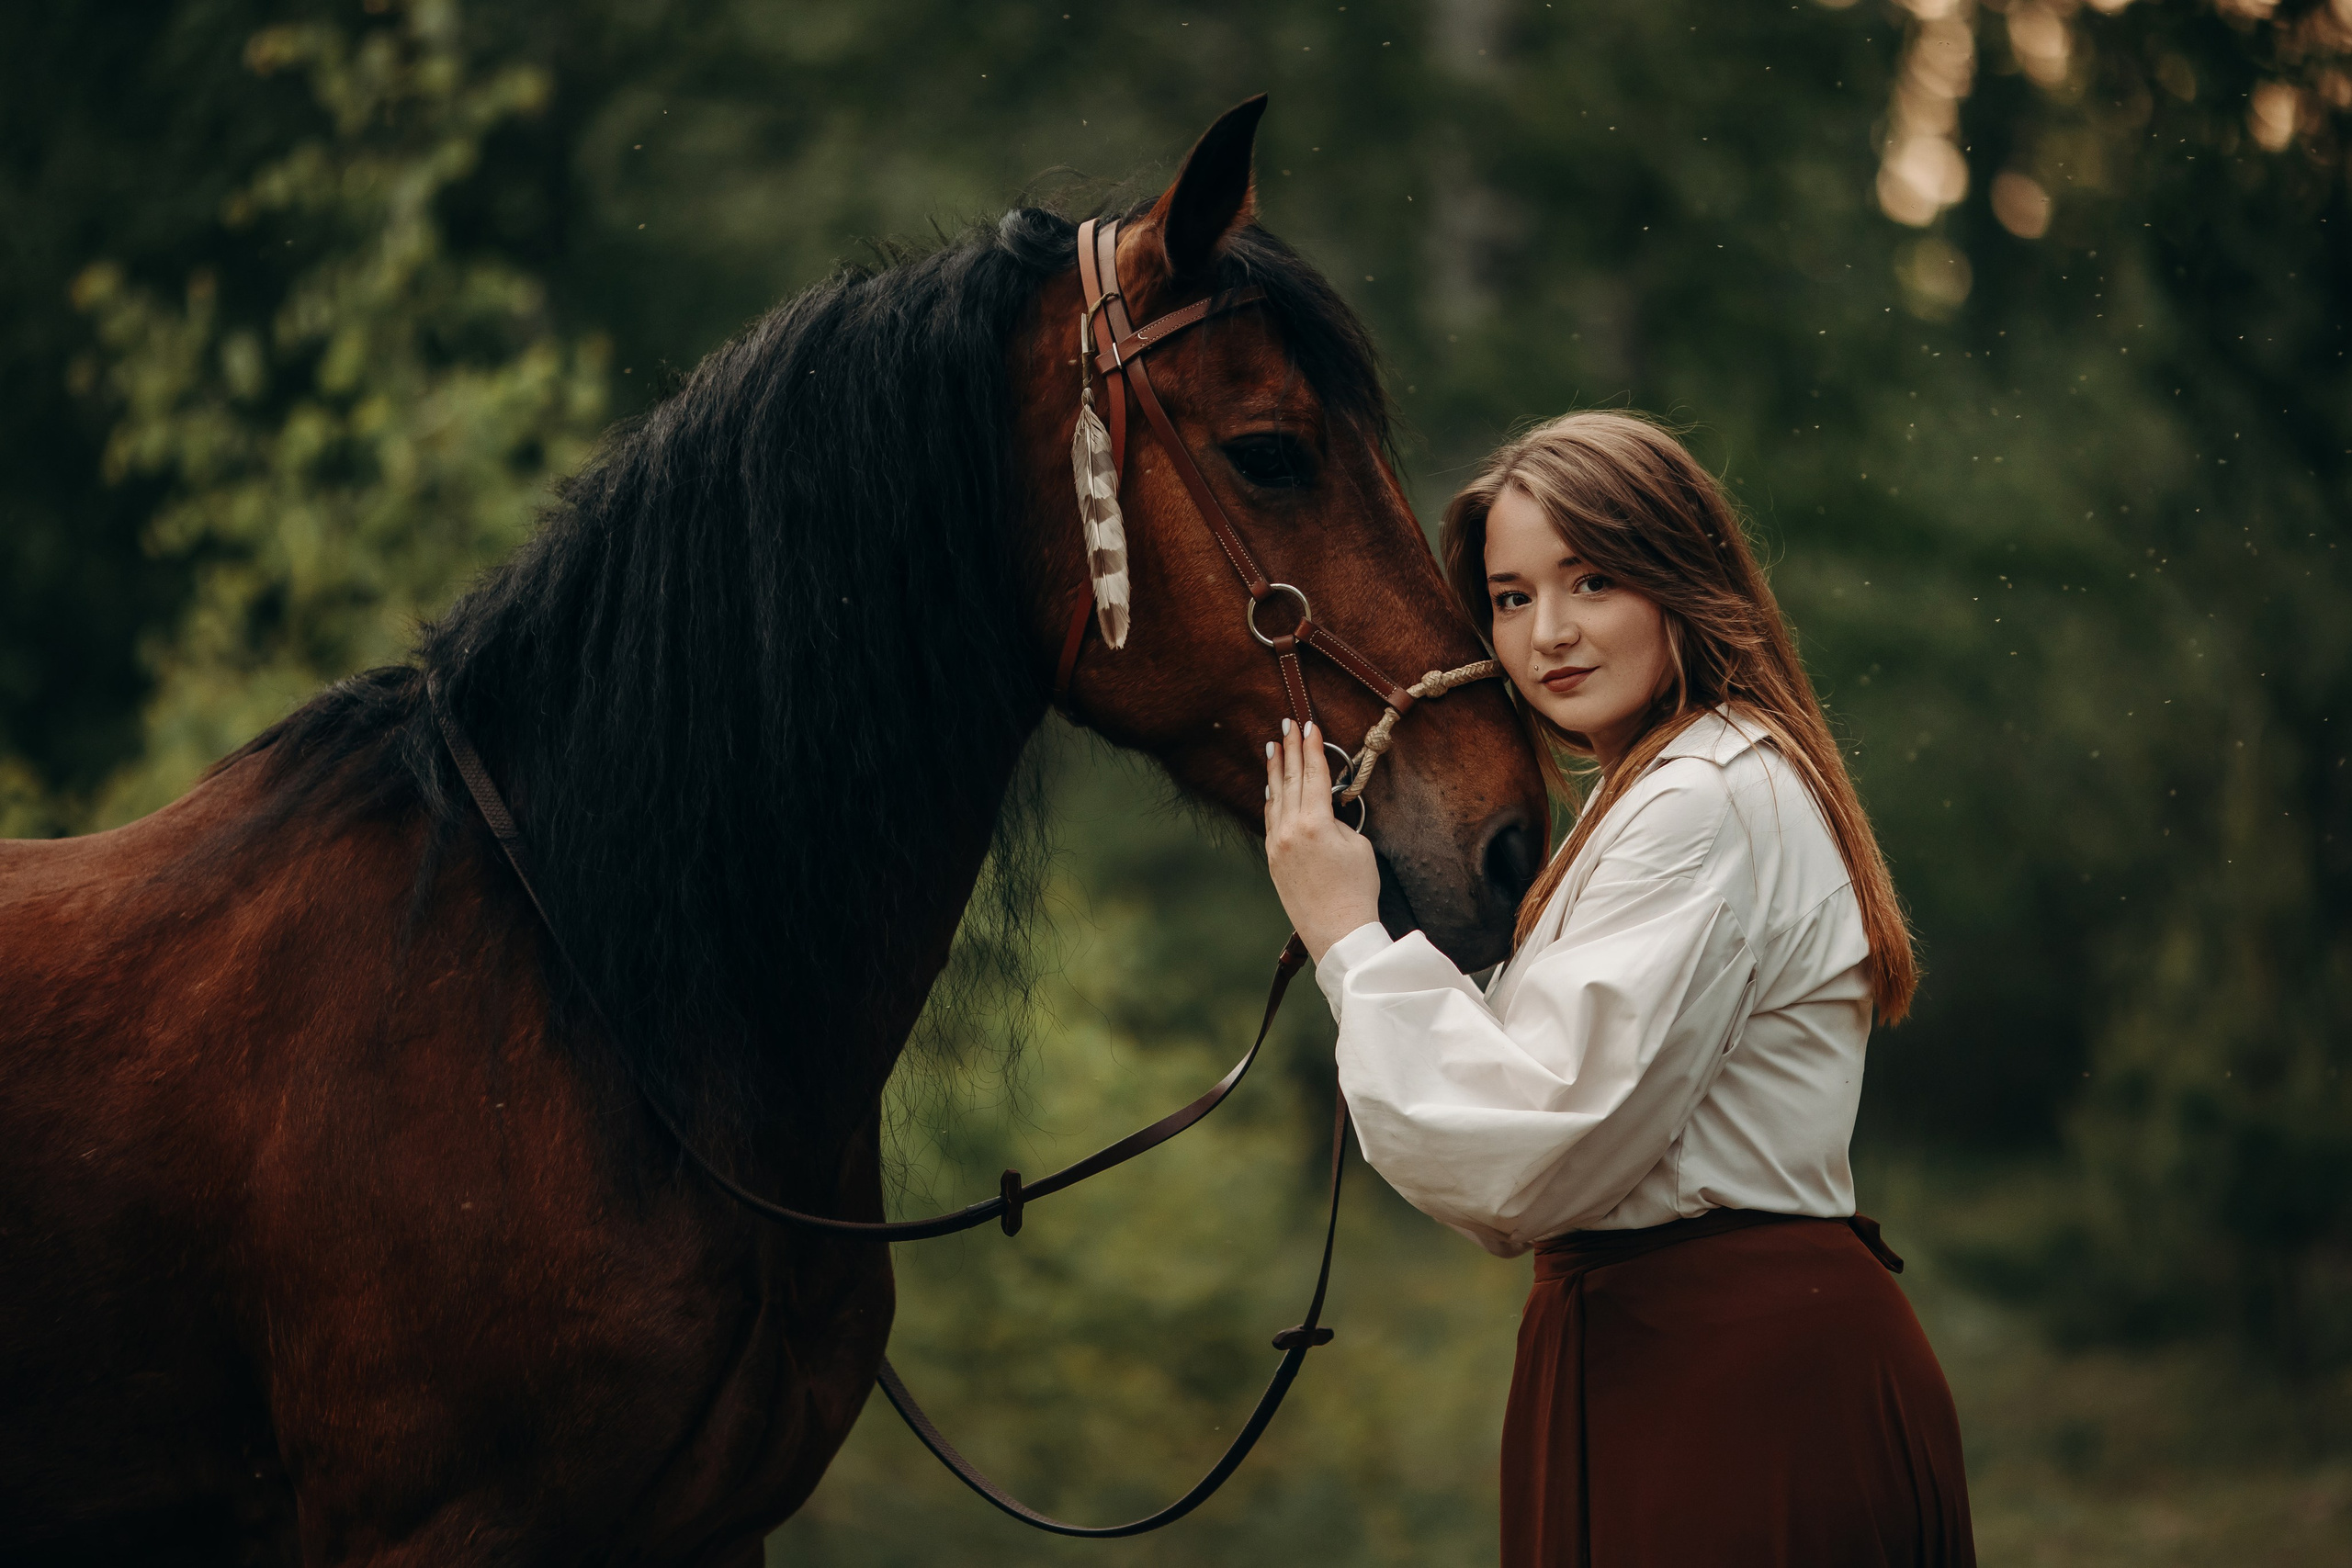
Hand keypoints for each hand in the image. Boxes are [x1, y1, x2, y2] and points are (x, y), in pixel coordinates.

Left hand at [1262, 718, 1382, 961]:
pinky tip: (1270, 787)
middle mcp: (1290, 829)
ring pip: (1275, 797)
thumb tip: (1325, 810)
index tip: (1309, 725)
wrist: (1337, 931)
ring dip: (1275, 770)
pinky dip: (1271, 799)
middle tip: (1287, 724)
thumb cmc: (1357, 890)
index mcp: (1315, 822)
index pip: (1314, 774)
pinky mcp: (1272, 859)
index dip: (1312, 748)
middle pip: (1291, 779)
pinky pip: (1270, 820)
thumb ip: (1338, 820)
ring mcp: (1277, 844)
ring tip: (1273, 746)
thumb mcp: (1358, 845)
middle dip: (1290, 749)